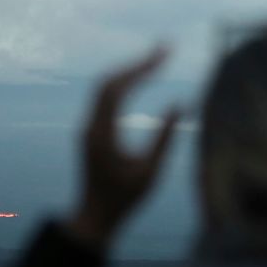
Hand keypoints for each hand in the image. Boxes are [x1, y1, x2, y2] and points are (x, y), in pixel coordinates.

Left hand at [66, 44, 183, 248]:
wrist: (94, 218)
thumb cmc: (125, 200)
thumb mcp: (150, 172)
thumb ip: (164, 138)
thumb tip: (180, 104)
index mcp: (102, 135)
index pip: (117, 89)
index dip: (141, 69)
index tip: (165, 55)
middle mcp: (89, 127)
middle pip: (108, 82)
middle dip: (137, 63)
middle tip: (165, 48)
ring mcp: (87, 128)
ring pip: (103, 88)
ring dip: (129, 71)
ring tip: (156, 59)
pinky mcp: (90, 132)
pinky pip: (103, 98)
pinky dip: (123, 84)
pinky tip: (140, 79)